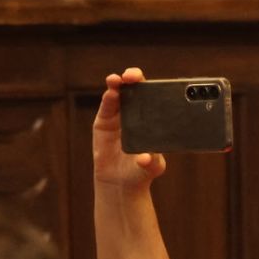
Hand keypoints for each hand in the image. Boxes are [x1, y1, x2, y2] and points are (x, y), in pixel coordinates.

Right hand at [93, 67, 166, 188]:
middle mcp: (135, 113)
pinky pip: (107, 107)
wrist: (122, 182)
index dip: (152, 86)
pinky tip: (110, 94)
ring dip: (117, 84)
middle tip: (132, 76)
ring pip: (118, 94)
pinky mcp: (104, 121)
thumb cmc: (142, 170)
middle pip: (134, 89)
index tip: (154, 83)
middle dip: (133, 78)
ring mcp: (119, 116)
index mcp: (151, 119)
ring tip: (116, 80)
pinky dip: (108, 99)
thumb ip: (152, 162)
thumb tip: (146, 158)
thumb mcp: (153, 167)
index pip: (152, 96)